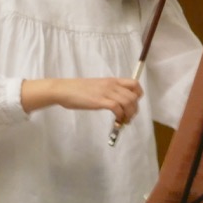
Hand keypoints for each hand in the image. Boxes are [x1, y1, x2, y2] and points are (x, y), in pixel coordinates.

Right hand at [22, 77, 142, 123]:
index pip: (135, 83)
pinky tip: (116, 122)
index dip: (138, 95)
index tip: (133, 104)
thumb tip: (117, 102)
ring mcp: (106, 92)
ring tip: (123, 121)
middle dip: (135, 109)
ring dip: (129, 114)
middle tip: (129, 118)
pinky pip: (117, 108)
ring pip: (128, 102)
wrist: (64, 89)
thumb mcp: (98, 86)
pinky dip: (120, 117)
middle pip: (134, 96)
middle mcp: (112, 85)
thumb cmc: (78, 89)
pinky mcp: (100, 101)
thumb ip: (108, 91)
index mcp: (112, 81)